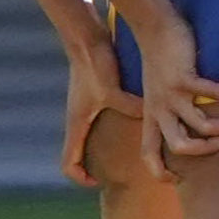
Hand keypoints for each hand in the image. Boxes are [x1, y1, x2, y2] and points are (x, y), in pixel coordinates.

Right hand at [60, 41, 138, 186]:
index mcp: (76, 124)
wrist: (84, 38)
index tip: (99, 181)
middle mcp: (76, 119)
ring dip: (99, 149)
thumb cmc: (93, 64)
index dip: (81, 178)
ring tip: (126, 152)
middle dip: (91, 167)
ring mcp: (82, 108)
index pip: (68, 164)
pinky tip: (129, 124)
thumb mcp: (112, 90)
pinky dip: (107, 130)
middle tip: (116, 173)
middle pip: (76, 155)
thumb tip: (151, 119)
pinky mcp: (91, 97)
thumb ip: (130, 107)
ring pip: (86, 139)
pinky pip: (95, 122)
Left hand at [127, 16, 218, 178]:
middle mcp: (159, 109)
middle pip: (179, 146)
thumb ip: (171, 109)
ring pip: (201, 124)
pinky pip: (212, 93)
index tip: (179, 179)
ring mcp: (170, 94)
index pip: (147, 154)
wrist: (153, 27)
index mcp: (151, 116)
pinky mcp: (182, 77)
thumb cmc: (161, 60)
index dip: (159, 172)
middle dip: (205, 150)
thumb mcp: (159, 91)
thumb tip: (195, 127)